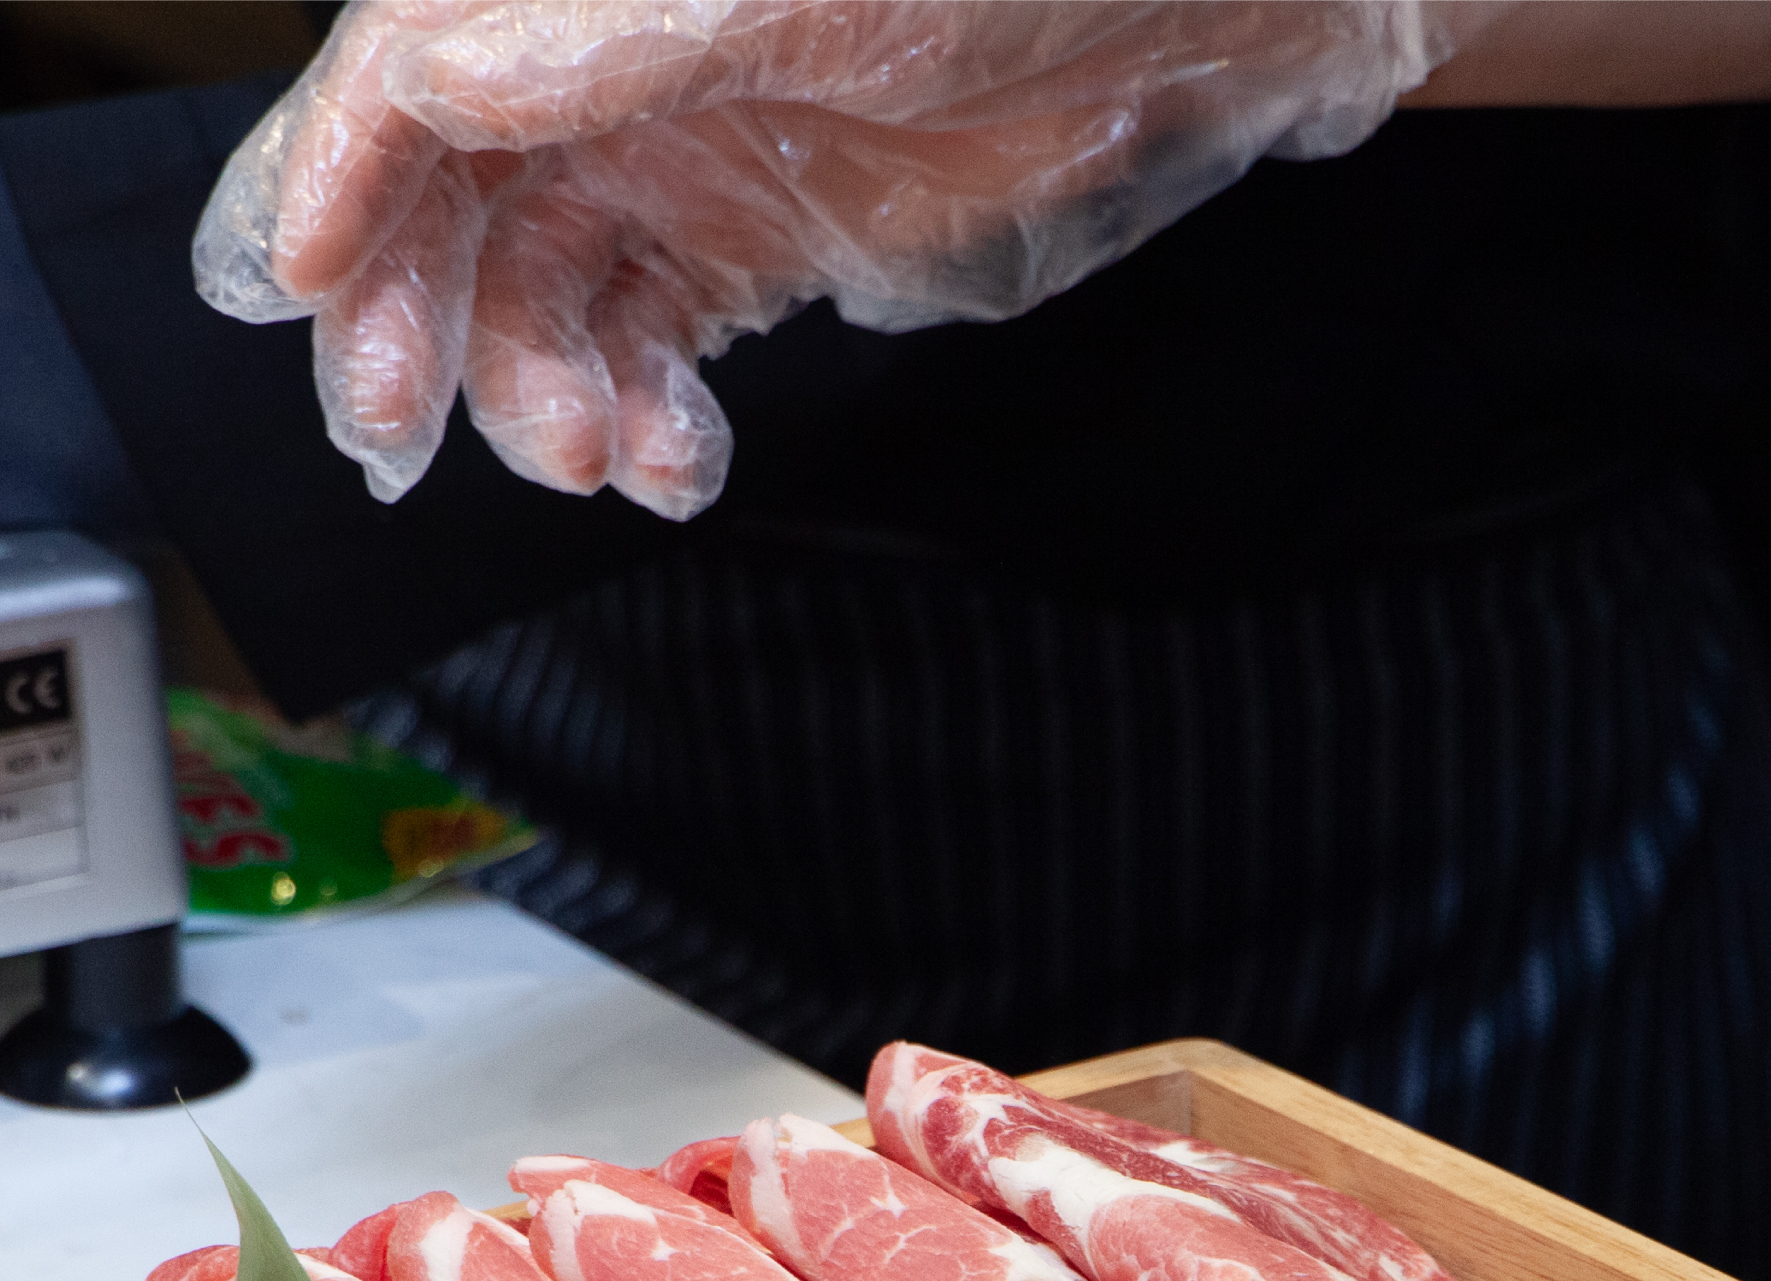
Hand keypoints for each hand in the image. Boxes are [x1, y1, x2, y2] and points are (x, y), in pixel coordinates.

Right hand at [196, 2, 1457, 513]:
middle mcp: (619, 65)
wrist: (1179, 13)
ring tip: (611, 460)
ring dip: (556, 395)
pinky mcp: (756, 243)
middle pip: (464, 204)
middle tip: (417, 438)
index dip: (344, 186)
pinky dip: (649, 416)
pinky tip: (673, 460)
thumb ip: (603, 40)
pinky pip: (656, 343)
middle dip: (431, 327)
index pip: (414, 75)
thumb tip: (433, 80)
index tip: (306, 301)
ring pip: (556, 297)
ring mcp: (688, 158)